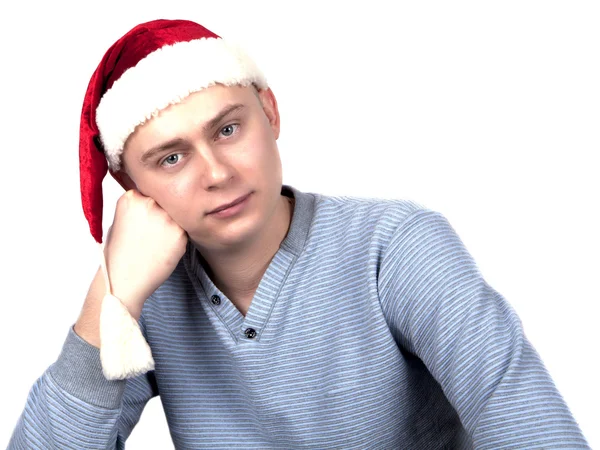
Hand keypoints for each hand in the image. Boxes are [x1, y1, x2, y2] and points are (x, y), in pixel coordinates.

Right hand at [103, 189, 187, 319]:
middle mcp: (150, 203)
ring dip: (170, 226)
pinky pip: (183, 230)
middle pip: (165, 201)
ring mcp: (166, 218)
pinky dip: (176, 239)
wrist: (124, 280)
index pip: (149, 191)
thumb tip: (156, 199)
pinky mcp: (179, 233)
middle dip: (161, 214)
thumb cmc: (118, 253)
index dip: (150, 207)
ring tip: (155, 243)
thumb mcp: (120, 220)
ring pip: (176, 216)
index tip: (145, 218)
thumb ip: (138, 207)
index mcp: (131, 198)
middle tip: (151, 233)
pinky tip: (162, 250)